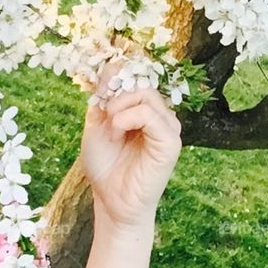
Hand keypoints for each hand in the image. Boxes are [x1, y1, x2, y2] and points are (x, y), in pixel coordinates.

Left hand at [79, 59, 182, 232]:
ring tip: (111, 130)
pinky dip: (128, 117)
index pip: (135, 76)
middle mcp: (160, 115)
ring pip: (146, 94)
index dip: (113, 79)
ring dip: (119, 107)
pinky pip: (151, 114)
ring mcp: (168, 127)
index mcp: (144, 109)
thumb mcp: (96, 124)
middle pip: (140, 82)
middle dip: (115, 95)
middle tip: (104, 118)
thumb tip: (111, 67)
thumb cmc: (104, 165)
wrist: (110, 200)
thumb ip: (104, 97)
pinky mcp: (171, 142)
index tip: (98, 97)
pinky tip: (118, 132)